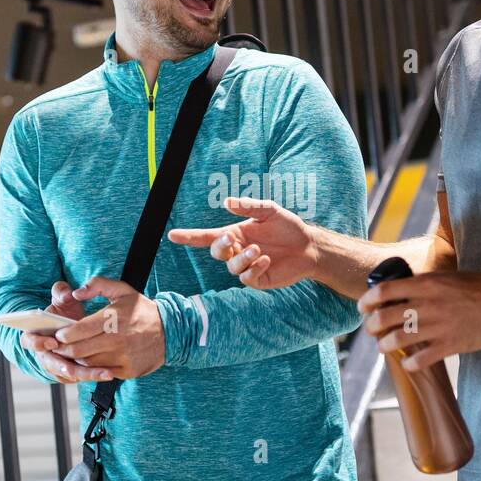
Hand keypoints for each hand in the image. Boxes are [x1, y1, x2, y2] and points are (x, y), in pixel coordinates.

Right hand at [20, 281, 111, 383]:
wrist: (71, 325)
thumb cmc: (63, 311)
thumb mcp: (61, 298)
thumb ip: (62, 292)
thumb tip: (68, 294)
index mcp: (35, 334)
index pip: (29, 341)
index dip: (38, 343)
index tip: (53, 342)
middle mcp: (43, 352)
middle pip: (50, 364)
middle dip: (64, 368)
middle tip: (76, 371)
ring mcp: (55, 364)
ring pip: (67, 374)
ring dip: (84, 375)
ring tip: (104, 373)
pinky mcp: (69, 372)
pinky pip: (78, 378)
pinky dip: (91, 376)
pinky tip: (107, 373)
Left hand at [51, 277, 165, 379]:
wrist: (171, 332)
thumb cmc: (143, 310)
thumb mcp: (123, 290)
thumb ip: (98, 285)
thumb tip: (76, 293)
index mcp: (113, 319)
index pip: (78, 330)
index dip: (63, 334)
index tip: (58, 333)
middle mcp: (116, 340)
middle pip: (78, 350)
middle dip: (63, 349)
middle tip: (58, 346)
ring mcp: (122, 357)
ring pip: (87, 363)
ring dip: (77, 359)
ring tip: (72, 353)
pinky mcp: (127, 371)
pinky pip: (102, 372)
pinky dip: (93, 368)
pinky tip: (92, 360)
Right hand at [167, 196, 316, 289]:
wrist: (309, 246)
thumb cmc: (288, 227)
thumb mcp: (270, 211)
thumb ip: (249, 206)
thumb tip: (226, 201)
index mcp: (236, 233)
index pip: (207, 237)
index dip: (189, 237)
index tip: (172, 235)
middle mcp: (238, 250)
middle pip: (216, 251)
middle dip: (221, 245)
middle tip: (232, 237)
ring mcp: (247, 266)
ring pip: (231, 266)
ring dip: (241, 257)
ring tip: (258, 250)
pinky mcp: (258, 279)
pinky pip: (247, 278)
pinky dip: (254, 268)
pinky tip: (266, 259)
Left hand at [357, 271, 480, 370]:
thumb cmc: (476, 287)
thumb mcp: (445, 277)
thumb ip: (422, 285)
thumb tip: (399, 291)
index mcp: (425, 284)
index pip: (384, 290)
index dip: (368, 300)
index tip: (363, 306)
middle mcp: (427, 305)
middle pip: (385, 317)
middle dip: (372, 325)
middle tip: (371, 329)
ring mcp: (438, 326)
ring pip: (397, 339)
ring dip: (385, 345)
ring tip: (384, 346)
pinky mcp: (449, 345)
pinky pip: (421, 359)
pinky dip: (410, 363)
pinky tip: (408, 363)